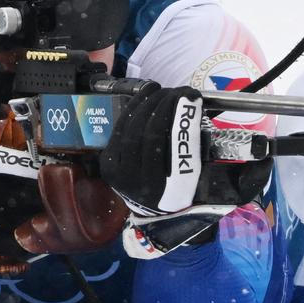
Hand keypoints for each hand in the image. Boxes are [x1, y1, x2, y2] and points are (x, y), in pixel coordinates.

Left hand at [100, 85, 202, 215]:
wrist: (156, 212)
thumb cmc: (182, 190)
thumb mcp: (196, 173)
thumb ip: (193, 143)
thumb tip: (191, 103)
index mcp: (164, 190)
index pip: (170, 144)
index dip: (180, 116)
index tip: (191, 96)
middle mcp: (137, 184)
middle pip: (148, 134)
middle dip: (163, 106)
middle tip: (177, 91)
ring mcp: (118, 174)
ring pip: (130, 129)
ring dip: (146, 103)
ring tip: (161, 90)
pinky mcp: (107, 164)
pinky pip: (119, 130)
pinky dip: (132, 110)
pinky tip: (144, 96)